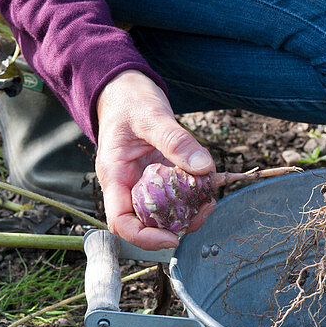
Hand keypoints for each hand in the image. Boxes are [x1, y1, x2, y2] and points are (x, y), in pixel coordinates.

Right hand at [95, 71, 215, 249]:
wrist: (126, 88)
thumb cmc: (129, 100)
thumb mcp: (151, 116)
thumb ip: (175, 141)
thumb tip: (204, 167)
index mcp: (115, 177)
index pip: (121, 222)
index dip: (144, 238)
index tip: (173, 238)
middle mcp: (128, 185)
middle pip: (148, 222)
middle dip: (177, 225)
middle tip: (205, 209)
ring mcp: (145, 182)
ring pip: (166, 212)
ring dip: (190, 211)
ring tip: (210, 198)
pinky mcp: (160, 175)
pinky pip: (177, 194)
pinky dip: (194, 194)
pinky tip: (209, 182)